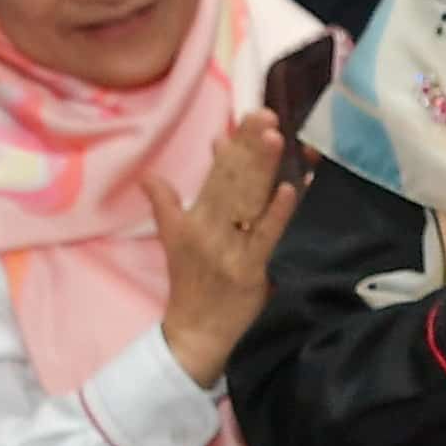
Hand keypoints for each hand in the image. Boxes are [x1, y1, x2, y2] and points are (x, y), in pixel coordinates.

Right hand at [150, 109, 300, 385]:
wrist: (194, 332)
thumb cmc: (190, 284)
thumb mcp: (172, 239)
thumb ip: (166, 203)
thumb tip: (153, 174)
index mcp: (194, 217)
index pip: (217, 174)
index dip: (234, 145)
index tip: (250, 116)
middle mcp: (209, 227)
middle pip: (233, 180)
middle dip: (250, 146)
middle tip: (267, 114)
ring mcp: (230, 248)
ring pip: (248, 201)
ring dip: (263, 168)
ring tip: (277, 137)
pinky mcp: (249, 270)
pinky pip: (265, 237)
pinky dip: (277, 213)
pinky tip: (291, 189)